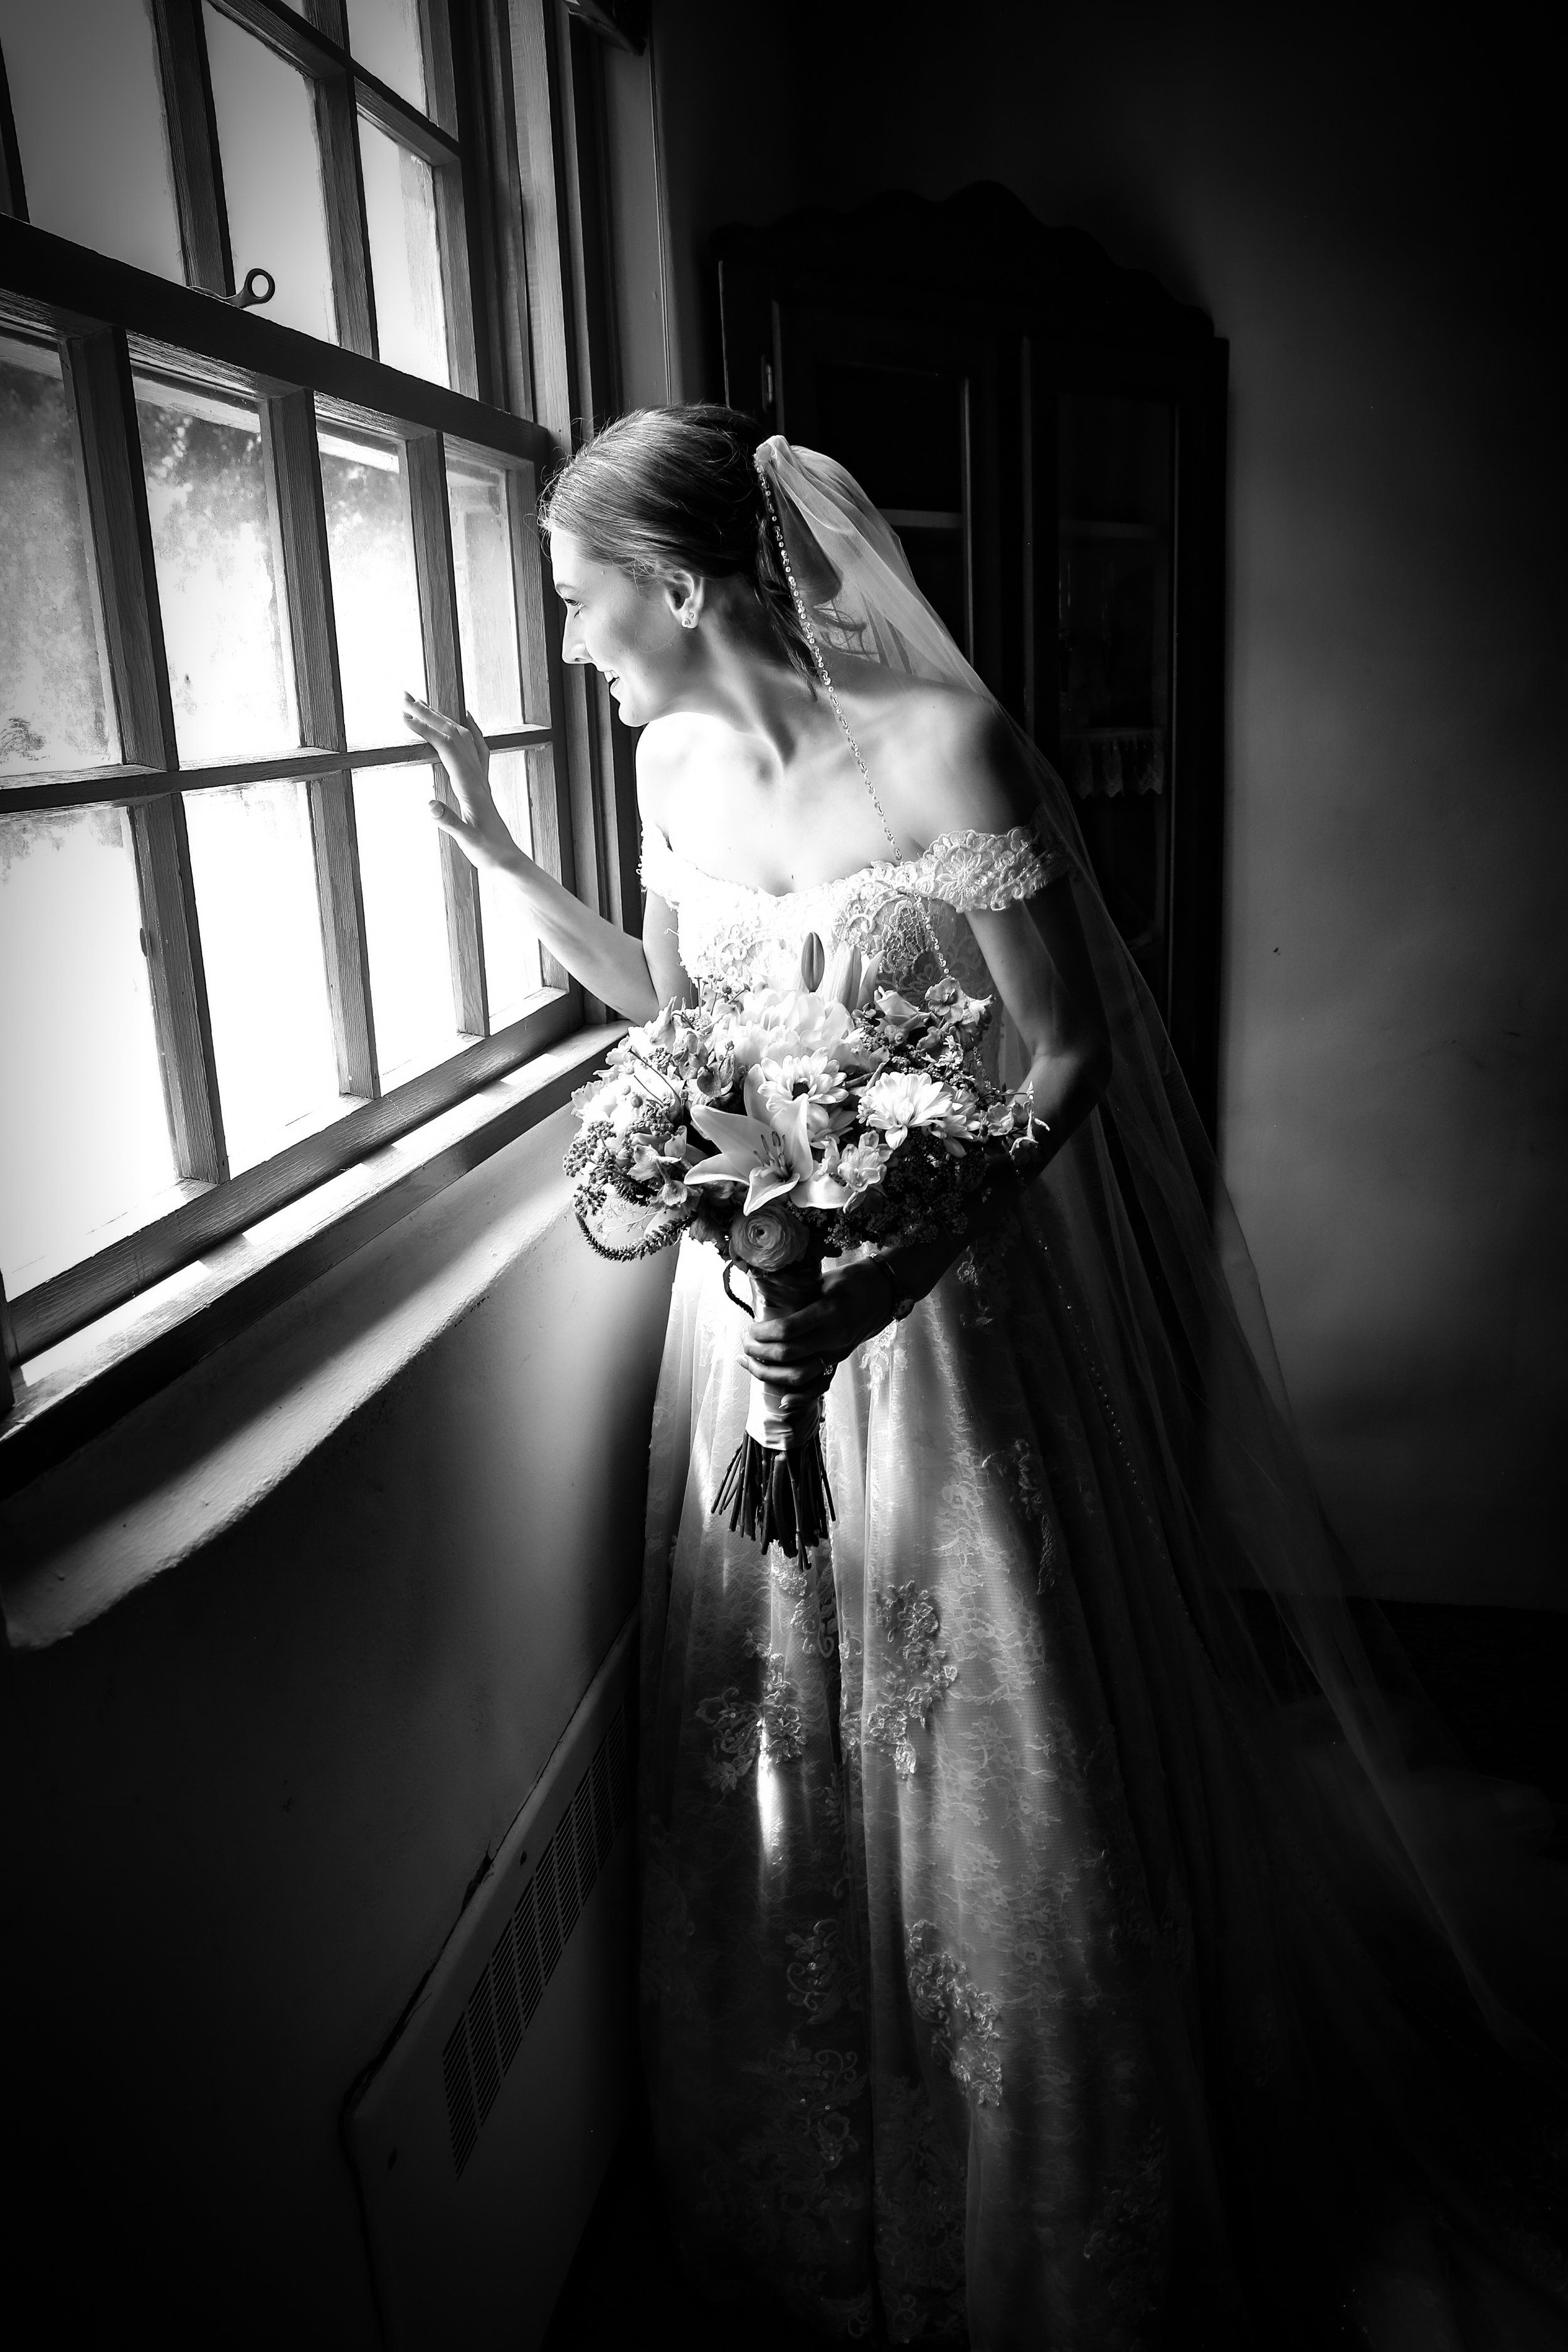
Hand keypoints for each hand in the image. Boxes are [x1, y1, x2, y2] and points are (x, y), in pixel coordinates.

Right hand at [403, 693, 522, 875]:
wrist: (506, 858)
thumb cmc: (486, 851)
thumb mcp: (465, 839)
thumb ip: (448, 821)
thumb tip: (428, 804)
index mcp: (470, 784)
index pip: (446, 747)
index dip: (425, 729)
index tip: (403, 716)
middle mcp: (477, 774)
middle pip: (453, 733)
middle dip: (428, 713)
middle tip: (403, 696)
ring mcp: (481, 776)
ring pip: (463, 736)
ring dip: (442, 717)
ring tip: (420, 703)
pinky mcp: (482, 782)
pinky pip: (478, 747)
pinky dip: (470, 728)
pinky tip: (466, 717)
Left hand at [741, 1259, 899, 1432]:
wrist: (886, 1291)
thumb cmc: (853, 1280)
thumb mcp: (824, 1280)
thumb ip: (798, 1293)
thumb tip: (764, 1299)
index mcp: (828, 1312)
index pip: (786, 1330)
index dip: (762, 1333)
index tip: (749, 1329)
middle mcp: (834, 1337)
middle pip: (788, 1355)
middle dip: (759, 1352)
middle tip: (744, 1344)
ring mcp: (838, 1352)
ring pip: (799, 1376)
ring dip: (769, 1374)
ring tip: (750, 1363)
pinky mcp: (840, 1360)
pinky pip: (820, 1386)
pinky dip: (800, 1398)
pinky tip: (781, 1400)